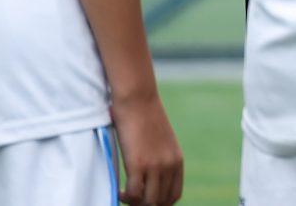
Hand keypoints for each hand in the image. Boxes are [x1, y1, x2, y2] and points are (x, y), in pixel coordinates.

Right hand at [110, 91, 182, 205]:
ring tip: (124, 193)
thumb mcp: (160, 140)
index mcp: (177, 160)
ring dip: (134, 202)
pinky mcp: (138, 164)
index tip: (144, 198)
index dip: (159, 202)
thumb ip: (160, 157)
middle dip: (145, 204)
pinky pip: (134, 194)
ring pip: (148, 202)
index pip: (174, 195)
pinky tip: (119, 189)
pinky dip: (125, 196)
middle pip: (161, 202)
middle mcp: (169, 165)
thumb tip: (148, 172)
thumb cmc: (144, 116)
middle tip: (130, 197)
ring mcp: (155, 165)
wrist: (138, 99)